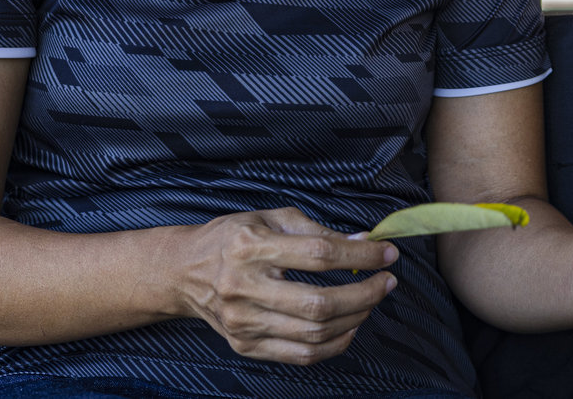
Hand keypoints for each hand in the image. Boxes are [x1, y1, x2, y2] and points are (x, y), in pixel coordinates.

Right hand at [172, 206, 398, 364]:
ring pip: (314, 334)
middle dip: (365, 294)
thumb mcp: (272, 218)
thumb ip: (318, 231)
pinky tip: (350, 326)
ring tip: (372, 300)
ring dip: (356, 318)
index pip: (319, 255)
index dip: (361, 257)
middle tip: (387, 281)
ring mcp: (242, 322)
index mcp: (250, 247)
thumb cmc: (232, 239)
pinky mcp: (245, 345)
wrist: (185, 272)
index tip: (387, 254)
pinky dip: (334, 344)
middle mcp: (243, 288)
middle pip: (319, 303)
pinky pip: (300, 355)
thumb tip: (363, 245)